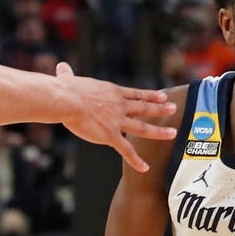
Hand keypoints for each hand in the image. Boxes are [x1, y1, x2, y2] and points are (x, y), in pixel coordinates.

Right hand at [55, 62, 176, 172]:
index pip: (135, 94)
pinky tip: (144, 168)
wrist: (68, 100)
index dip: (149, 96)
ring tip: (172, 133)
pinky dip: (136, 160)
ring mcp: (117, 121)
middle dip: (160, 109)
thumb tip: (61, 67)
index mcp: (111, 92)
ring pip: (142, 128)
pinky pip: (126, 150)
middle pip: (144, 108)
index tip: (161, 96)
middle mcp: (119, 106)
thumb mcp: (68, 79)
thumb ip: (67, 75)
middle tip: (173, 108)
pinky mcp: (110, 136)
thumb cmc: (65, 89)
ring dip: (158, 132)